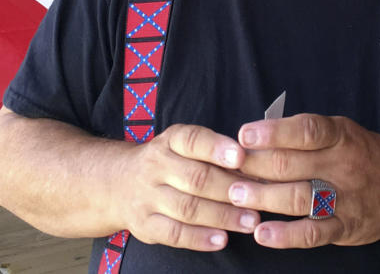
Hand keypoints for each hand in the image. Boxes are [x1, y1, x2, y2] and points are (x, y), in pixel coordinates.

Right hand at [120, 124, 260, 249]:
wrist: (118, 183)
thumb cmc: (168, 162)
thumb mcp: (183, 146)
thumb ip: (214, 152)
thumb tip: (257, 164)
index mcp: (169, 141)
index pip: (192, 140)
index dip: (216, 148)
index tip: (241, 156)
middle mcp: (156, 166)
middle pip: (196, 178)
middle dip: (230, 189)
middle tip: (260, 197)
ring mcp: (148, 197)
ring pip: (188, 208)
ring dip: (222, 216)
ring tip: (250, 221)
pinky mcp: (145, 225)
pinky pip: (174, 233)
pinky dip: (200, 238)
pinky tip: (222, 239)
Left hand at [229, 114, 379, 248]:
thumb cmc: (364, 154)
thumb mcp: (341, 132)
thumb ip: (304, 134)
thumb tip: (256, 136)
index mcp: (341, 135)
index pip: (305, 130)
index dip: (273, 132)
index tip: (243, 135)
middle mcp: (344, 165)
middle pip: (292, 164)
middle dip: (255, 167)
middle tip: (227, 169)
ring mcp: (346, 198)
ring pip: (298, 198)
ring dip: (263, 197)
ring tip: (235, 196)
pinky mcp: (346, 227)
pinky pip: (313, 233)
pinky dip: (285, 235)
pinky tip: (262, 234)